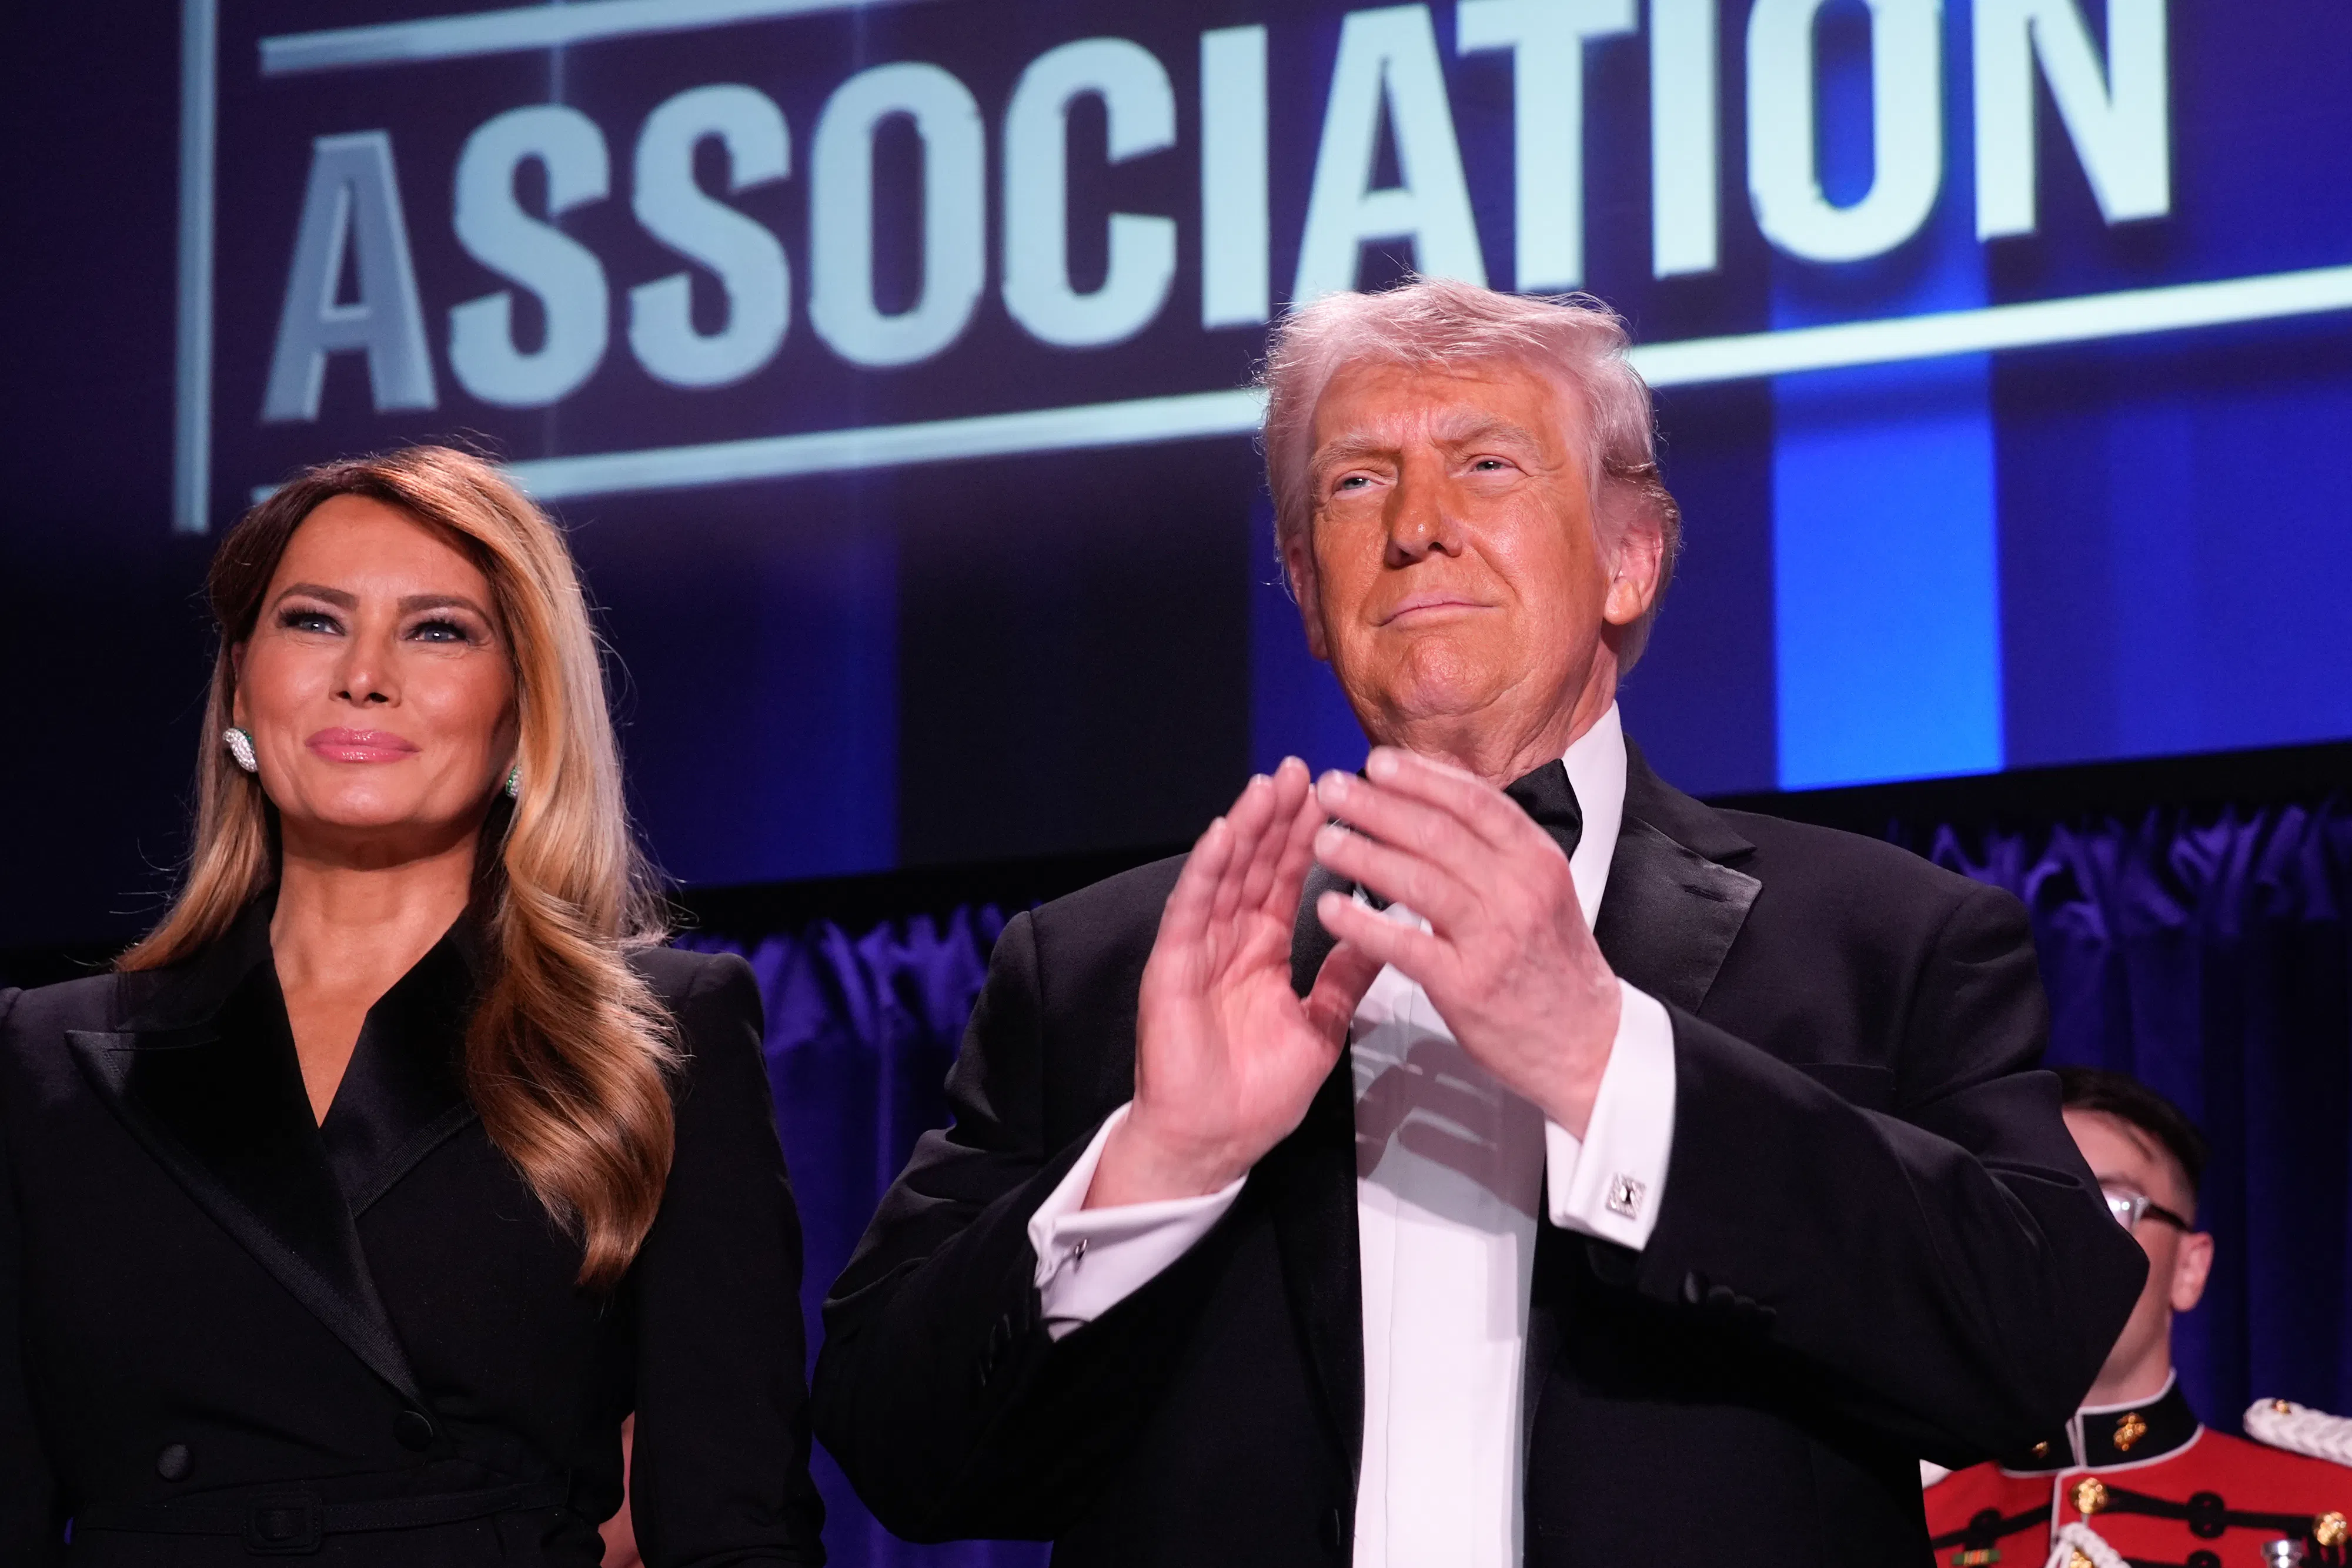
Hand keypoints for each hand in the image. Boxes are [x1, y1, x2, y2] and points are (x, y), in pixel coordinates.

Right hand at [1088, 758, 1383, 1207]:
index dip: (1307, 838)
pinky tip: (1223, 834)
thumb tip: (1382, 937)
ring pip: (1224, 876)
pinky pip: (1190, 911)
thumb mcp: (1321, 1028)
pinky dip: (1205, 872)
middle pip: (1256, 866)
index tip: (1332, 796)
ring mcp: (1197, 951)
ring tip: (1268, 785)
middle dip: (1278, 817)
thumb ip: (1346, 980)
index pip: (1286, 881)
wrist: (1215, 1143)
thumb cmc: (1257, 1096)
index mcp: (1262, 952)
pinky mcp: (1172, 969)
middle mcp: (1228, 942)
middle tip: (1302, 769)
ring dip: (1246, 829)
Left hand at [1308, 748, 1620, 1136]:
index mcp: (1536, 860)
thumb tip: (1433, 799)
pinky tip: (1330, 909)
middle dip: (1377, 806)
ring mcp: (1494, 938)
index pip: (1473, 801)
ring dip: (1362, 854)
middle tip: (1333, 790)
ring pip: (1418, 881)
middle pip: (1438, 833)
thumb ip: (1494, 849)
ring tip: (1323, 840)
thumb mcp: (1540, 889)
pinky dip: (1362, 924)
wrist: (1586, 1042)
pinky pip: (1404, 945)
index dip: (1420, 777)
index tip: (1377, 762)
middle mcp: (1519, 891)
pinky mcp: (1468, 985)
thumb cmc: (1553, 964)